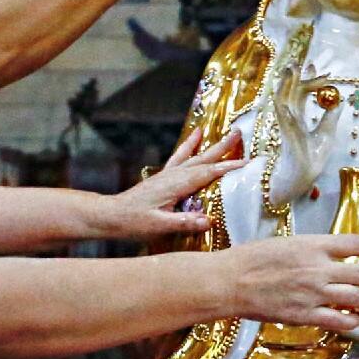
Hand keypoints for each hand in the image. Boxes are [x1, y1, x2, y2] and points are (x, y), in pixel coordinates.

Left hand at [108, 128, 246, 240]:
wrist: (111, 215)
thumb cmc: (134, 222)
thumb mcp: (159, 226)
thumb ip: (184, 223)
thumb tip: (209, 221)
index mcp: (177, 185)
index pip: (208, 173)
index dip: (229, 168)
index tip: (248, 162)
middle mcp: (174, 175)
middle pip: (204, 159)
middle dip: (223, 147)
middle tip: (239, 133)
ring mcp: (168, 174)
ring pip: (195, 156)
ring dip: (211, 145)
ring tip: (225, 132)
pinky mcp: (163, 176)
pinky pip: (181, 157)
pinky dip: (190, 146)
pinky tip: (194, 137)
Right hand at [222, 234, 358, 330]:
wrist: (230, 281)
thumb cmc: (251, 258)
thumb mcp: (286, 242)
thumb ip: (311, 249)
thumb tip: (330, 255)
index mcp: (313, 245)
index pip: (355, 243)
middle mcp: (319, 268)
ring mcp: (313, 293)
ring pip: (356, 299)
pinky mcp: (305, 315)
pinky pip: (338, 321)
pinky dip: (352, 322)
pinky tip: (356, 321)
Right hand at [270, 65, 342, 206]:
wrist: (303, 176)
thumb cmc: (312, 159)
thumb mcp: (327, 133)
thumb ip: (331, 116)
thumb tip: (340, 101)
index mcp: (299, 119)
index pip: (301, 94)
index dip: (307, 80)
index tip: (314, 66)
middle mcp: (290, 119)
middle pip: (292, 92)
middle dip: (297, 77)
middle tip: (306, 63)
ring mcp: (286, 123)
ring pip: (283, 97)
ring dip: (286, 82)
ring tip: (291, 67)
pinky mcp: (285, 129)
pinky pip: (282, 109)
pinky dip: (283, 96)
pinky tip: (286, 85)